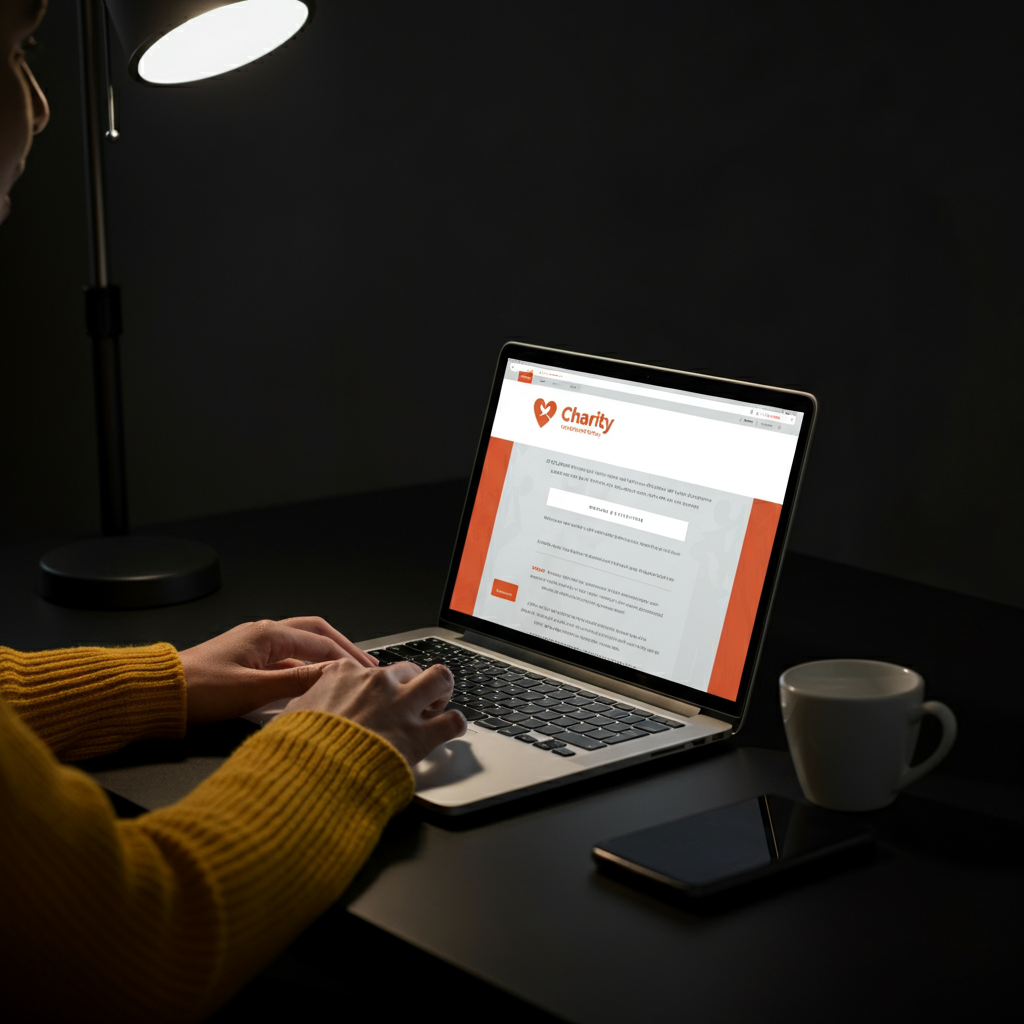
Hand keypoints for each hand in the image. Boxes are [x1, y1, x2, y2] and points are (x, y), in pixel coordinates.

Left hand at [179, 617, 377, 723]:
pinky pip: (286, 659)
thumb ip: (298, 682)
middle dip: (343, 648)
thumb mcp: (254, 690)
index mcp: (268, 634)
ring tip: (346, 671)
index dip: (348, 659)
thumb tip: (333, 675)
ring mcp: (255, 646)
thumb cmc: (198, 691)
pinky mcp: (247, 661)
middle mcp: (264, 634)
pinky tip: (313, 683)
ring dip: (326, 656)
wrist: (159, 695)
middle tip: (366, 665)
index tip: (367, 674)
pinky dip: (306, 667)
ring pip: (302, 645)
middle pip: (316, 634)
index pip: (322, 644)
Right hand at [279, 659, 467, 764]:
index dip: (378, 686)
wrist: (311, 776)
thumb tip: (302, 708)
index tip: (377, 698)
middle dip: (413, 684)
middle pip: (408, 669)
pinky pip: (453, 721)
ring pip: (440, 679)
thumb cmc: (298, 749)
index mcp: (345, 674)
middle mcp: (377, 683)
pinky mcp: (419, 734)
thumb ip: (306, 703)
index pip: (371, 669)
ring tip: (438, 703)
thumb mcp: (292, 715)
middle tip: (412, 702)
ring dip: (442, 690)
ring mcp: (401, 706)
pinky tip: (450, 731)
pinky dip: (455, 725)